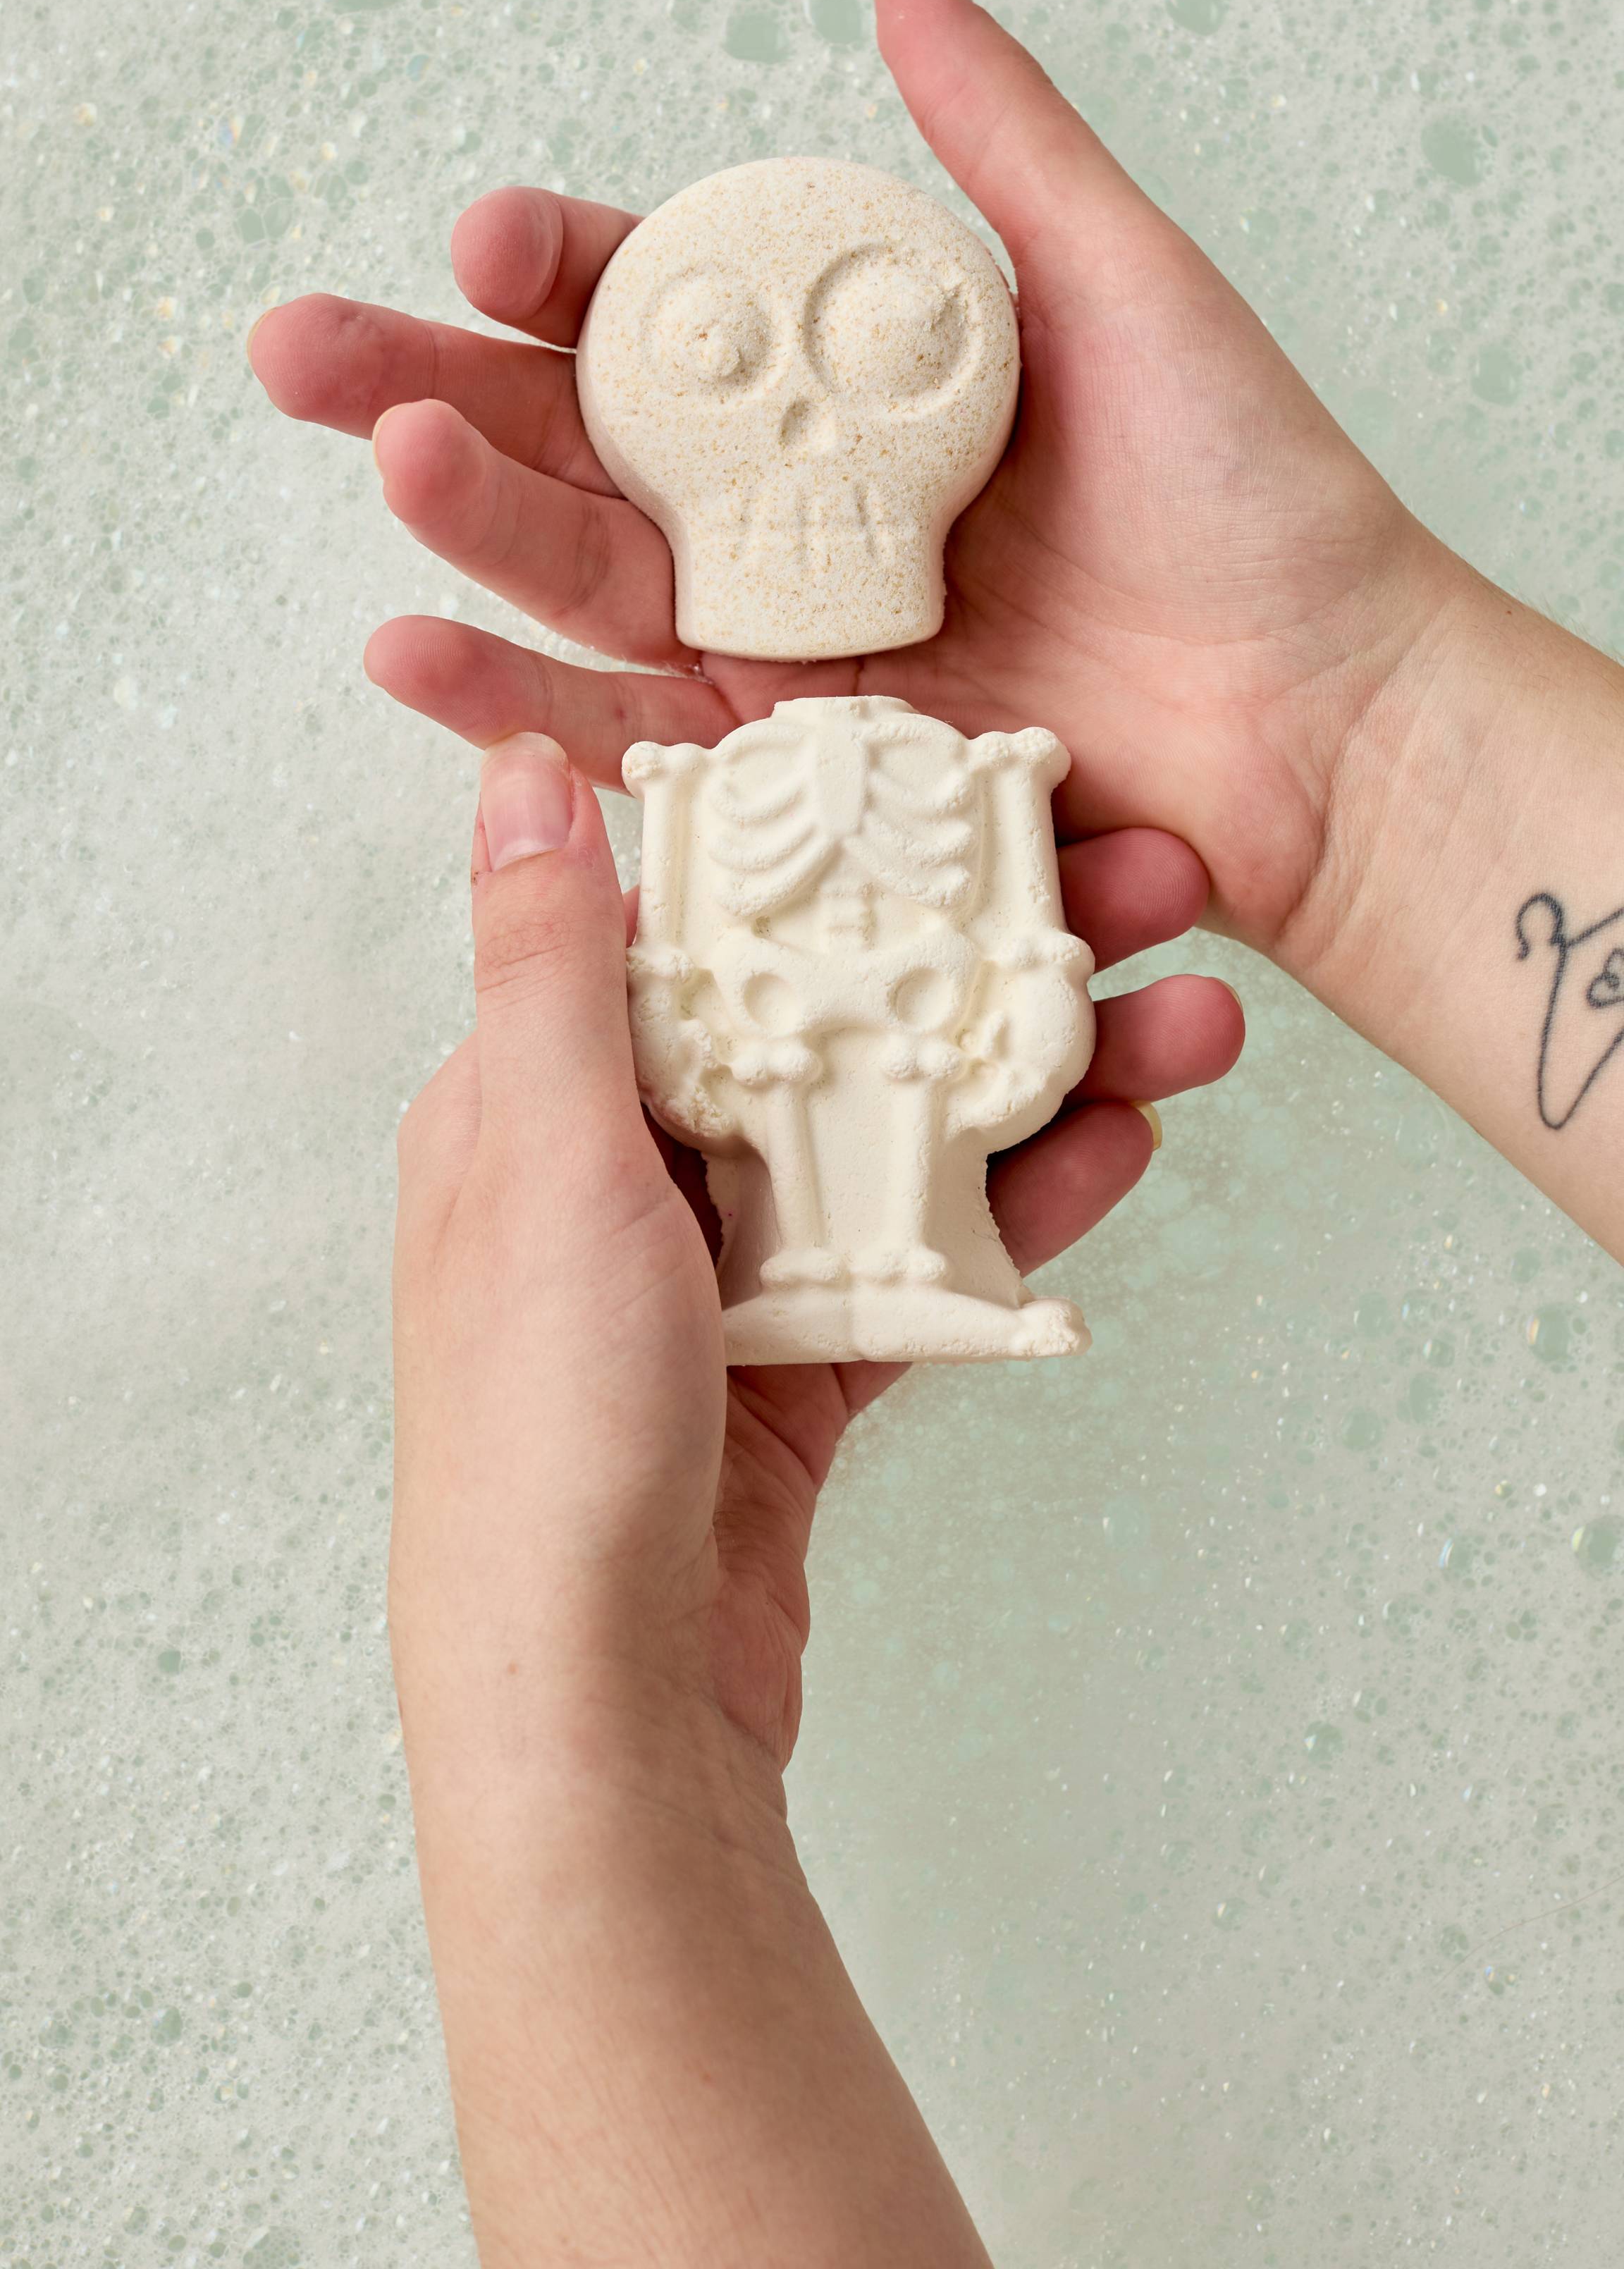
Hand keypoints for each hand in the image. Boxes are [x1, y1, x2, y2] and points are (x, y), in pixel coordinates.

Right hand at [252, 0, 1466, 1005]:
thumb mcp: (1116, 275)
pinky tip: (408, 649)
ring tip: (372, 452)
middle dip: (428, 383)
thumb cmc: (1246, 487)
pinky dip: (512, 701)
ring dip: (463, 520)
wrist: (1322, 708)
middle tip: (296, 342)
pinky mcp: (787, 764)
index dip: (566, 270)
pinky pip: (627, 729)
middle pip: (575, 438)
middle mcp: (789, 505)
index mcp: (847, 380)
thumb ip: (993, 127)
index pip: (665, 311)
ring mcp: (778, 637)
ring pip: (580, 572)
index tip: (493, 236)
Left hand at [393, 735, 1234, 1783]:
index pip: (694, 926)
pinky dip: (1010, 1204)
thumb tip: (511, 774)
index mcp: (529, 1100)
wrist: (601, 1701)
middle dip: (979, 955)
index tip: (968, 793)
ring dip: (1034, 1072)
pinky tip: (1123, 1143)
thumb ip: (544, 964)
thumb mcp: (540, 1154)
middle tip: (1140, 891)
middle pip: (818, 1018)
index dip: (829, 851)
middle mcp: (619, 1172)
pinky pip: (920, 1252)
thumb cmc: (539, 1428)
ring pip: (891, 1131)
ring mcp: (716, 1275)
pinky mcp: (798, 1369)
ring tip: (1187, 1018)